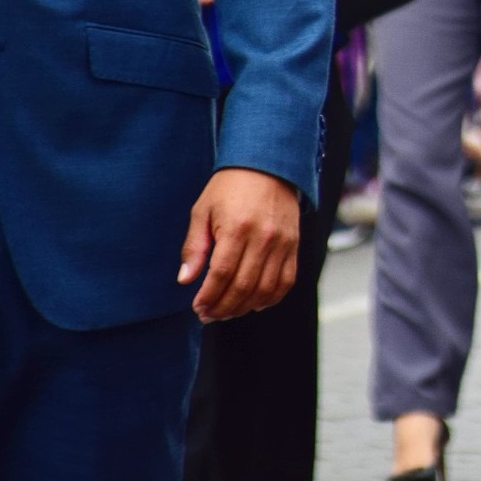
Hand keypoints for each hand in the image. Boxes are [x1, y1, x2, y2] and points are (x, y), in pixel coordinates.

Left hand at [178, 168, 299, 321]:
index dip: (207, 296)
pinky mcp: (294, 244)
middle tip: (208, 315)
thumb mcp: (203, 211)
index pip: (221, 274)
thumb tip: (185, 280)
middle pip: (243, 286)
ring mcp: (283, 242)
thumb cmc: (230, 187)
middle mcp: (264, 237)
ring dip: (244, 307)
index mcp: (237, 228)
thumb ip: (195, 247)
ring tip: (227, 312)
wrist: (268, 166)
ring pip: (265, 289)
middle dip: (223, 307)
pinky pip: (286, 280)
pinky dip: (271, 298)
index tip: (197, 307)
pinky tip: (254, 303)